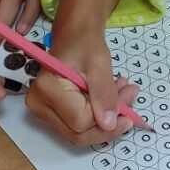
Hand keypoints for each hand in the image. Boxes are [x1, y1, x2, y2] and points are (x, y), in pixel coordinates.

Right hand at [25, 22, 138, 147]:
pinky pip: (80, 125)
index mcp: (46, 90)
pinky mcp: (53, 113)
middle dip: (110, 122)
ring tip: (124, 92)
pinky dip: (100, 115)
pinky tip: (112, 97)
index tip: (129, 97)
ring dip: (108, 118)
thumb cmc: (83, 42)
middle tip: (130, 98)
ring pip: (81, 132)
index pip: (80, 121)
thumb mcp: (99, 63)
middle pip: (78, 134)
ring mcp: (43, 111)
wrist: (74, 35)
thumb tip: (109, 124)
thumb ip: (104, 94)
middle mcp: (39, 105)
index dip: (108, 118)